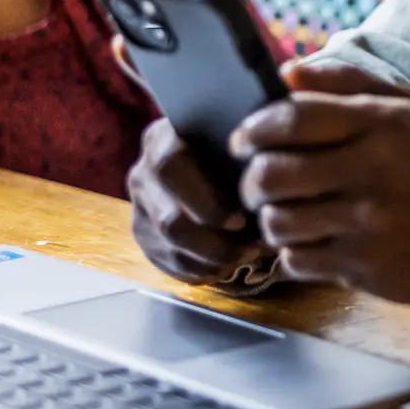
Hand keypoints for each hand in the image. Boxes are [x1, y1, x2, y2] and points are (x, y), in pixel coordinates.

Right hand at [125, 114, 261, 284]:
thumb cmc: (232, 150)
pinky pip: (171, 264)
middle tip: (252, 246)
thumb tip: (268, 186)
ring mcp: (141, 208)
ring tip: (250, 254)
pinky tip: (230, 262)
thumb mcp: (236, 142)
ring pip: (173, 247)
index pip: (171, 166)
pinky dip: (204, 269)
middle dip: (214, 243)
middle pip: (171, 221)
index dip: (207, 200)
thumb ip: (245, 156)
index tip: (242, 219)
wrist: (209, 166)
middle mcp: (144, 174)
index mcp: (162, 139)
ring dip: (215, 259)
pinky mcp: (145, 237)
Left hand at [231, 60, 409, 305]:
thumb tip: (285, 73)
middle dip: (251, 182)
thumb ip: (343, 82)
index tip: (241, 141)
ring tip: (284, 214)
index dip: (254, 130)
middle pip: (274, 174)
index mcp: (381, 124)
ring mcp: (366, 222)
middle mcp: (373, 170)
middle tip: (256, 185)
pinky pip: (296, 259)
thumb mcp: (403, 110)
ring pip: (279, 221)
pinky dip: (292, 253)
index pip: (293, 119)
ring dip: (270, 219)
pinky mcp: (361, 265)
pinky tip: (309, 241)